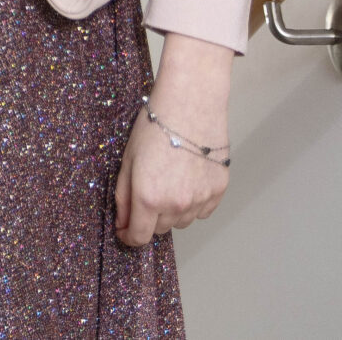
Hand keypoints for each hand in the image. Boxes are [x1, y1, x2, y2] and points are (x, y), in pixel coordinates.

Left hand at [115, 33, 230, 244]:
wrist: (190, 106)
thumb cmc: (154, 127)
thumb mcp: (127, 160)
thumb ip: (123, 196)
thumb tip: (122, 221)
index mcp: (148, 197)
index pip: (139, 236)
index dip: (128, 236)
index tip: (124, 231)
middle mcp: (177, 204)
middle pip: (160, 229)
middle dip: (149, 218)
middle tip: (145, 192)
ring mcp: (200, 200)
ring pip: (183, 222)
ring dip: (172, 211)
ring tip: (167, 182)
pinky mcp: (219, 191)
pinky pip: (202, 211)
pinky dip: (193, 204)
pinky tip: (186, 181)